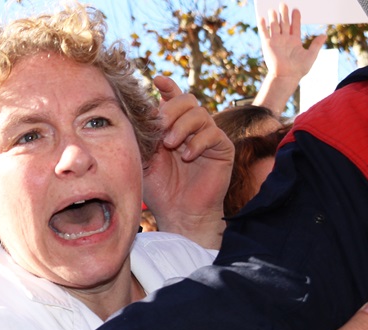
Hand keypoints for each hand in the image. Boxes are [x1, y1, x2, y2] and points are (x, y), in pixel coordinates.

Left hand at [142, 76, 231, 248]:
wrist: (178, 211)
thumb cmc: (159, 188)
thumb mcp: (145, 157)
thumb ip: (146, 133)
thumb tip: (147, 108)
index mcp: (171, 126)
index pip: (172, 99)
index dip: (167, 87)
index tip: (156, 80)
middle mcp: (190, 128)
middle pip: (186, 100)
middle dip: (171, 109)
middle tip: (160, 128)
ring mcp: (207, 137)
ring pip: (198, 113)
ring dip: (181, 126)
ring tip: (170, 145)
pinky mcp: (222, 149)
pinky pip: (212, 133)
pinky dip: (197, 142)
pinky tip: (187, 156)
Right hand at [253, 4, 326, 114]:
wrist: (286, 76)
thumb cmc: (299, 69)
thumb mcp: (311, 55)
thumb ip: (316, 44)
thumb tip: (324, 35)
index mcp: (294, 41)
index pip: (295, 26)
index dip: (295, 18)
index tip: (296, 9)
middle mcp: (284, 39)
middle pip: (284, 23)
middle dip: (284, 14)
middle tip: (283, 3)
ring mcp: (276, 41)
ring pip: (275, 26)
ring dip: (274, 17)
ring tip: (273, 9)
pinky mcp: (268, 44)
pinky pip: (264, 33)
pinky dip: (263, 25)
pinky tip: (262, 18)